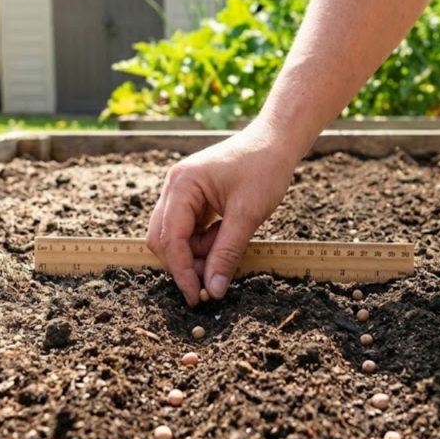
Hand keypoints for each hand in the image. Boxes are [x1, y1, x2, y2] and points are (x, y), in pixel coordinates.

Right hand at [146, 127, 297, 305]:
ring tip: (226, 245)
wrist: (276, 142)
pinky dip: (203, 241)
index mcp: (182, 185)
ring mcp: (181, 191)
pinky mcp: (192, 197)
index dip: (182, 271)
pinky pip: (188, 228)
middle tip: (212, 281)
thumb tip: (214, 290)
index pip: (171, 238)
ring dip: (197, 252)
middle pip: (163, 238)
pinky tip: (225, 235)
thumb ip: (226, 254)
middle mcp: (174, 186)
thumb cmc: (264, 169)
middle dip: (185, 263)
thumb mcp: (247, 215)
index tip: (198, 297)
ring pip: (175, 236)